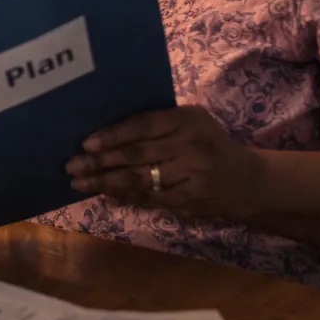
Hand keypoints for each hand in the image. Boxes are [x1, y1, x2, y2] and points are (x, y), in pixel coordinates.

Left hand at [65, 106, 265, 220]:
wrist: (247, 181)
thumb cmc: (208, 144)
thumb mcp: (191, 123)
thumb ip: (158, 123)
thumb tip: (106, 129)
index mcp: (188, 120)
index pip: (143, 125)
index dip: (113, 134)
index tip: (86, 142)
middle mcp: (190, 145)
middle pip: (137, 154)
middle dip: (100, 161)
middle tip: (72, 165)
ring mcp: (191, 175)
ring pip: (139, 178)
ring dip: (105, 181)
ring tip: (79, 181)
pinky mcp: (189, 199)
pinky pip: (149, 196)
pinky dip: (123, 193)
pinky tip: (103, 191)